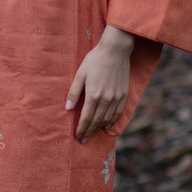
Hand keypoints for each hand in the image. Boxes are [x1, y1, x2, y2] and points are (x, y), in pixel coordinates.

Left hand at [65, 25, 138, 139]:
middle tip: (83, 140)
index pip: (86, 117)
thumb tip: (68, 108)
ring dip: (99, 128)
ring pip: (107, 118)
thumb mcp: (80, 74)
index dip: (81, 128)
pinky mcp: (123, 94)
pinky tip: (106, 126)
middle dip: (89, 131)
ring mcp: (116, 98)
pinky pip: (117, 113)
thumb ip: (74, 92)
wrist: (115, 50)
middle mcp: (106, 99)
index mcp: (93, 95)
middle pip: (96, 121)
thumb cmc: (94, 60)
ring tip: (92, 134)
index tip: (77, 136)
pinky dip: (112, 121)